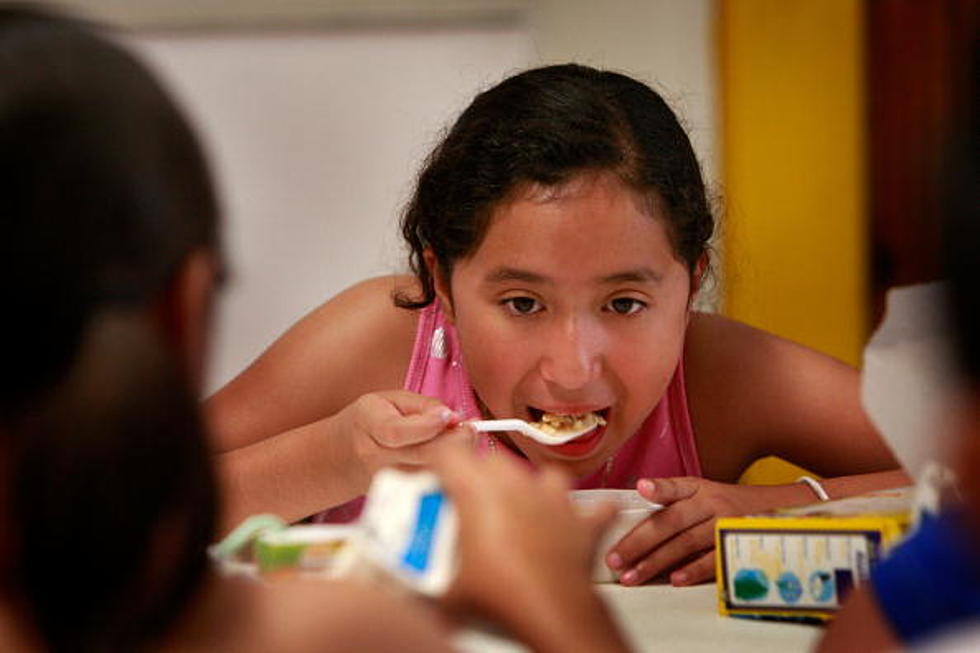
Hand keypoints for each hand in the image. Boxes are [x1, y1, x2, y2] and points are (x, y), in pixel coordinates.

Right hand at [335, 390, 473, 490]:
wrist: (344, 457)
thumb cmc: (372, 421)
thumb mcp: (391, 399)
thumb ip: (424, 406)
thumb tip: (454, 417)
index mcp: (369, 424)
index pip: (397, 431)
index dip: (428, 424)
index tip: (451, 416)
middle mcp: (375, 458)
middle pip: (421, 455)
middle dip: (454, 441)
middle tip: (470, 428)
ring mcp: (386, 482)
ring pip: (431, 472)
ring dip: (456, 458)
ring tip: (462, 440)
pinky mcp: (398, 497)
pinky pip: (431, 484)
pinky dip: (449, 472)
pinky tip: (455, 459)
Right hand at [431, 446, 626, 652]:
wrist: (551, 614)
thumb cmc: (500, 597)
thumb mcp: (446, 590)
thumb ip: (424, 579)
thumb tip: (408, 586)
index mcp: (476, 490)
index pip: (448, 452)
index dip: (438, 462)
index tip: (434, 477)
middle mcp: (516, 484)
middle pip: (493, 461)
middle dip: (480, 477)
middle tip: (469, 506)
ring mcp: (553, 499)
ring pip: (543, 474)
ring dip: (532, 488)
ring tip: (522, 510)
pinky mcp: (582, 521)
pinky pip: (596, 507)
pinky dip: (586, 515)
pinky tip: (577, 524)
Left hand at [607, 477, 763, 585]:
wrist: (775, 511)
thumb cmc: (725, 505)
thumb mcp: (701, 492)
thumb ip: (669, 500)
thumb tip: (632, 506)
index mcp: (698, 489)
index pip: (675, 487)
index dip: (659, 488)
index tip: (643, 487)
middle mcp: (711, 503)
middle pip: (671, 521)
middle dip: (638, 542)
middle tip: (615, 559)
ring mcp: (726, 524)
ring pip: (686, 543)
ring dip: (657, 562)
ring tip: (634, 576)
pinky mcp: (738, 547)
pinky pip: (713, 560)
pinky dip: (693, 570)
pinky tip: (675, 579)